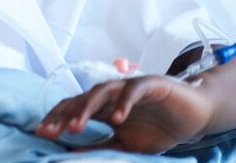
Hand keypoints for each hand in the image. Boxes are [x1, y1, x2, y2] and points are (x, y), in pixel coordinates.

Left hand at [36, 75, 213, 153]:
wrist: (194, 115)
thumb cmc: (159, 128)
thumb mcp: (126, 144)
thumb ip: (102, 146)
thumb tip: (73, 152)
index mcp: (102, 107)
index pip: (72, 108)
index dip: (56, 119)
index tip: (41, 133)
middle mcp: (110, 94)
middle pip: (80, 99)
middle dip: (64, 115)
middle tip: (51, 131)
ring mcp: (128, 86)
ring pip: (100, 91)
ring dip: (86, 108)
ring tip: (76, 126)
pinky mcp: (150, 83)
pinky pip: (132, 90)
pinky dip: (123, 103)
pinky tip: (117, 118)